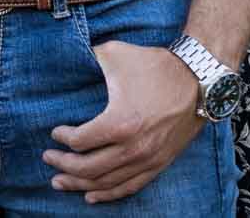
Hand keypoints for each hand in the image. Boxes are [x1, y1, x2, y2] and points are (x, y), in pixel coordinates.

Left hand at [44, 40, 203, 202]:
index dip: (62, 138)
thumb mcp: (118, 53)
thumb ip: (89, 58)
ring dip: (78, 184)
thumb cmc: (157, 65)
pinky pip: (128, 187)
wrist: (200, 79)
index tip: (56, 132)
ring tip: (60, 182)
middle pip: (87, 168)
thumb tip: (68, 57)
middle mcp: (132, 148)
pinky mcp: (159, 164)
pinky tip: (91, 195)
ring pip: (105, 183)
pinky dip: (107, 194)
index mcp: (119, 122)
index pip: (80, 141)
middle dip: (63, 165)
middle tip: (49, 158)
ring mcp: (147, 159)